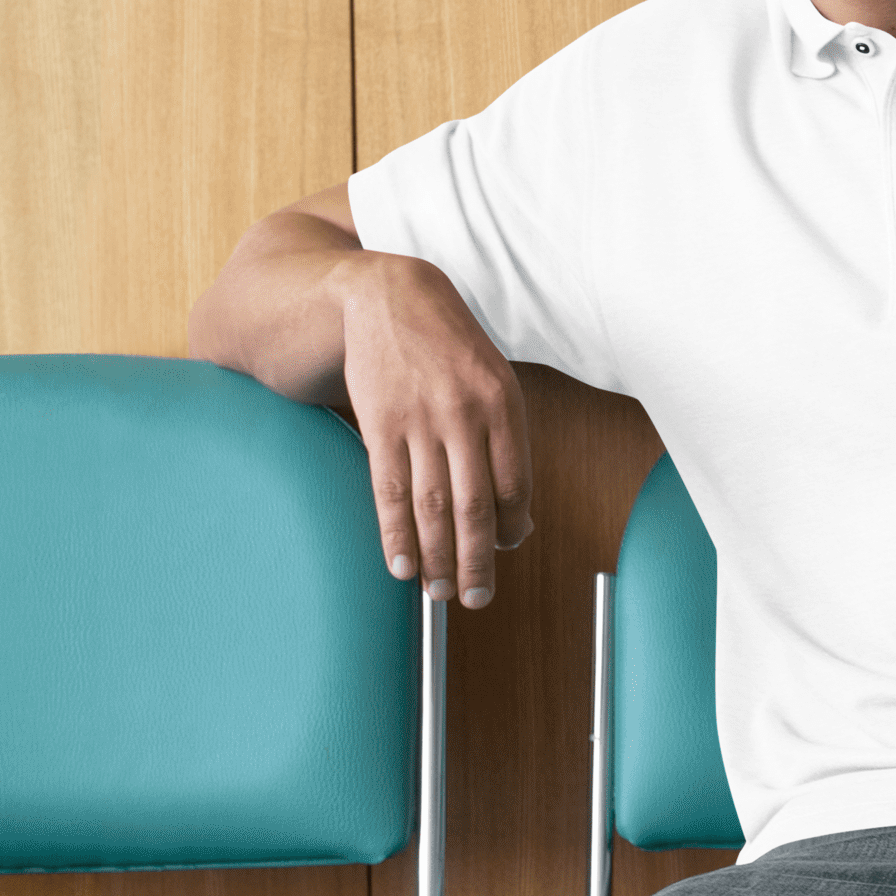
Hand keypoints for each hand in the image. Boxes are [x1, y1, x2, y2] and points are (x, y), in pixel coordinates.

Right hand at [334, 251, 534, 609]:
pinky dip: (396, 535)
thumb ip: (506, 442)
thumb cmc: (451, 348)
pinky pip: (390, 492)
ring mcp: (420, 420)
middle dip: (476, 562)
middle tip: (476, 598)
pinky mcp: (380, 424)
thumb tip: (516, 517)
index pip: (514, 485)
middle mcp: (465, 415)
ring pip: (432, 507)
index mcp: (505, 405)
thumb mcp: (495, 381)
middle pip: (475, 507)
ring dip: (436, 559)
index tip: (503, 552)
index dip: (510, 529)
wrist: (391, 297)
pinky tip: (401, 565)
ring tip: (439, 592)